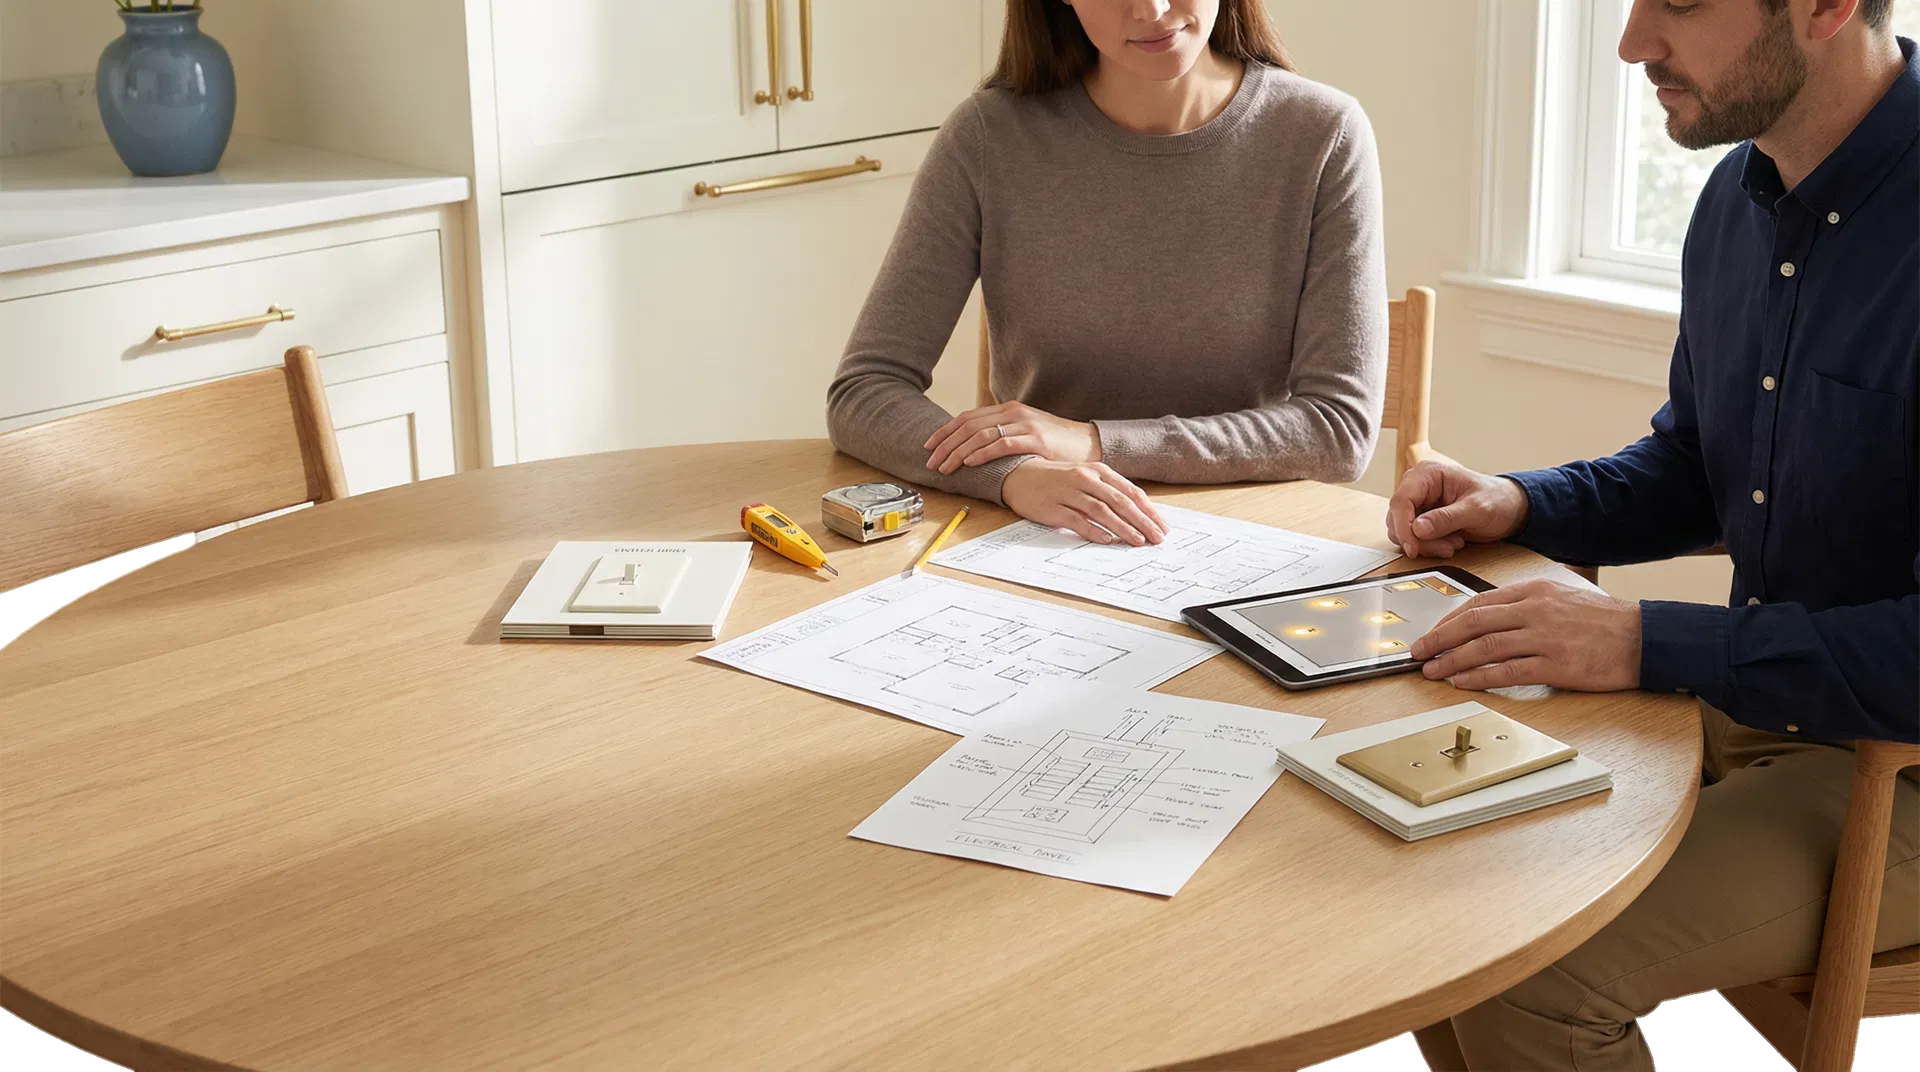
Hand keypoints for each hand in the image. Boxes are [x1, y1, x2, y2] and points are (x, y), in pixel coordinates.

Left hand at [925, 401, 1098, 474]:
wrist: (1088, 443)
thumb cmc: (1054, 443)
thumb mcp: (1025, 431)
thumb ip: (1002, 433)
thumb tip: (972, 446)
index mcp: (1008, 409)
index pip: (967, 417)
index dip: (945, 431)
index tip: (928, 446)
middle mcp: (1014, 413)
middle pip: (969, 426)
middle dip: (946, 445)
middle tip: (931, 462)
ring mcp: (1025, 425)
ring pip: (981, 435)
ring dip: (958, 452)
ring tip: (945, 467)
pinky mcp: (1036, 440)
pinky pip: (1003, 444)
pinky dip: (982, 453)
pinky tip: (969, 463)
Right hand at [1001, 460, 1166, 546]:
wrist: (1019, 474)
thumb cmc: (1057, 478)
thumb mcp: (1086, 477)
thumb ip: (1108, 491)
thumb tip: (1136, 513)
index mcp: (1098, 470)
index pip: (1130, 491)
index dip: (1149, 510)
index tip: (1163, 526)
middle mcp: (1085, 478)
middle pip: (1120, 501)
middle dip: (1142, 521)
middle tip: (1157, 537)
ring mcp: (1069, 492)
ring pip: (1102, 511)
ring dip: (1122, 527)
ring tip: (1138, 541)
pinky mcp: (1053, 507)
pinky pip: (1077, 520)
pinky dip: (1093, 530)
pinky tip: (1107, 540)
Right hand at [1385, 460, 1530, 559]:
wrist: (1509, 509)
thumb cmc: (1497, 500)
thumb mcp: (1476, 510)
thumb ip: (1446, 519)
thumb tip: (1417, 529)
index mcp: (1428, 474)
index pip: (1400, 501)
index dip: (1403, 527)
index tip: (1413, 548)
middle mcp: (1418, 486)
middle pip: (1398, 518)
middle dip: (1420, 539)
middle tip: (1446, 548)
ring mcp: (1418, 503)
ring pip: (1402, 531)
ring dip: (1426, 545)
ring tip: (1453, 544)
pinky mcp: (1421, 518)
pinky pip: (1413, 537)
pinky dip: (1429, 546)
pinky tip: (1450, 543)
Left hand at [1411, 580, 1641, 691]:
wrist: (1644, 638)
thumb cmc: (1604, 622)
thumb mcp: (1562, 599)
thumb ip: (1527, 606)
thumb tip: (1490, 620)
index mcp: (1534, 591)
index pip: (1479, 603)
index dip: (1449, 620)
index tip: (1433, 633)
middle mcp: (1534, 610)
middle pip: (1473, 622)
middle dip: (1439, 639)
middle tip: (1417, 652)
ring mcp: (1543, 638)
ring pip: (1484, 647)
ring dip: (1451, 661)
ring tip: (1432, 671)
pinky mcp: (1554, 665)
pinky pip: (1507, 671)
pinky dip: (1479, 677)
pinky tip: (1461, 682)